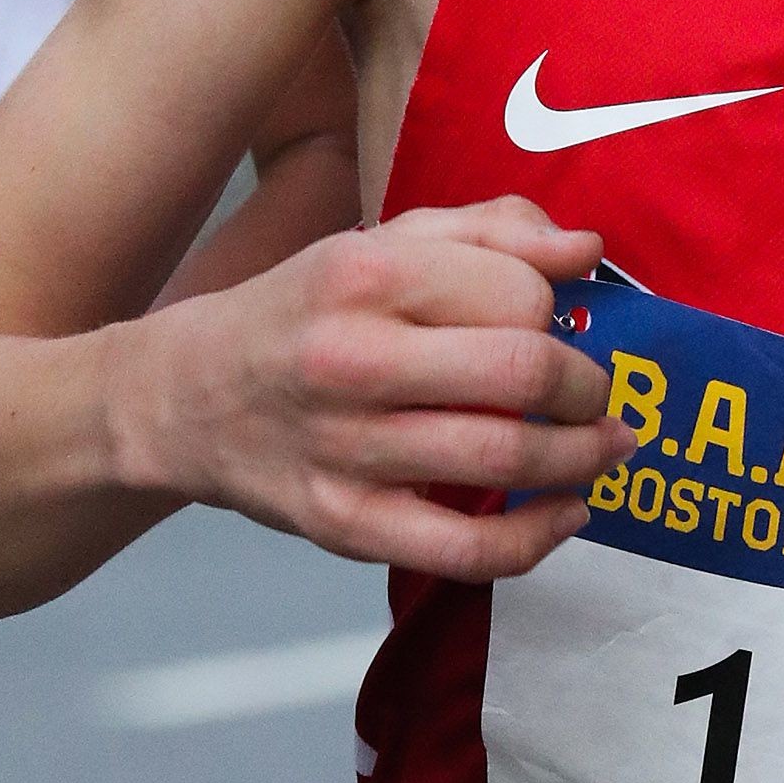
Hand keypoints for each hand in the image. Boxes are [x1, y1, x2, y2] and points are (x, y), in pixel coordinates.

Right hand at [123, 196, 629, 580]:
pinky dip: (536, 537)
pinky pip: (465, 550)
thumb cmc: (301, 311)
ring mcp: (346, 449)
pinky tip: (566, 513)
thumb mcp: (382, 241)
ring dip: (583, 458)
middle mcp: (354, 358)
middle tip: (600, 396)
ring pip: (506, 459)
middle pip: (524, 374)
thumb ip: (491, 233)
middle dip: (589, 390)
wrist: (180, 397)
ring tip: (603, 448)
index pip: (520, 294)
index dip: (558, 314)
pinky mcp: (343, 524)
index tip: (556, 328)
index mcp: (368, 273)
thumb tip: (589, 252)